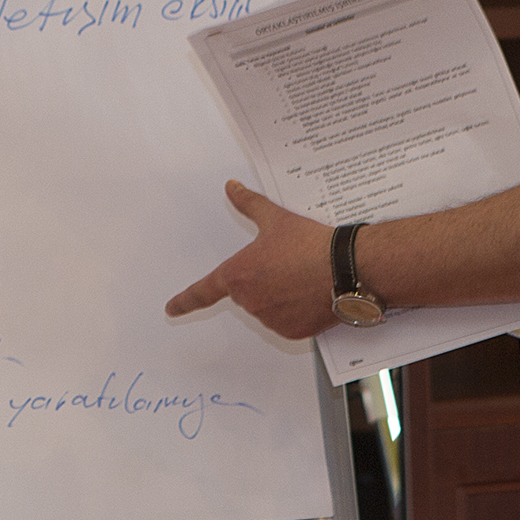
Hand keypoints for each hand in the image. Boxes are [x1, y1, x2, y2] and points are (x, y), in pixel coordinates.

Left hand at [165, 180, 339, 338]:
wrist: (347, 268)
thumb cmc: (311, 245)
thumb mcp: (276, 219)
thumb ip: (249, 204)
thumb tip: (232, 187)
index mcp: (237, 275)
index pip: (203, 291)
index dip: (185, 301)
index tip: (171, 309)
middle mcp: (249, 300)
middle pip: (246, 293)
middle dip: (263, 281)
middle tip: (287, 265)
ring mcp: (270, 319)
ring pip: (267, 308)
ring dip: (279, 297)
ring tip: (304, 278)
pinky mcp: (291, 332)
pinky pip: (287, 323)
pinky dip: (296, 312)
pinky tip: (311, 295)